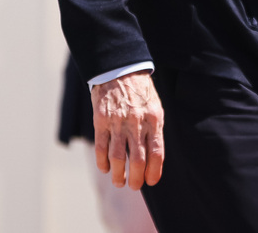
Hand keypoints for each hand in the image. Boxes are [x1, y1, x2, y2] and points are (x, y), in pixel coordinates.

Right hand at [91, 71, 163, 188]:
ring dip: (118, 175)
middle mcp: (136, 121)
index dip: (154, 172)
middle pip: (137, 159)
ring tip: (119, 182)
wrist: (120, 70)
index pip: (156, 152)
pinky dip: (102, 162)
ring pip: (117, 157)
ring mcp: (118, 121)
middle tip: (134, 186)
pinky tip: (105, 168)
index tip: (151, 182)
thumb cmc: (140, 92)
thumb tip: (153, 159)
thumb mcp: (155, 107)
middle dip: (136, 178)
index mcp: (154, 119)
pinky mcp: (101, 120)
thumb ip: (155, 130)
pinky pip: (101, 147)